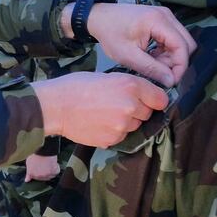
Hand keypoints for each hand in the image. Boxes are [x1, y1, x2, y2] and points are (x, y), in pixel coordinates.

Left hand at [24, 154, 59, 181]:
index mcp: (32, 174)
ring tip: (49, 163)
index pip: (35, 177)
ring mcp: (46, 175)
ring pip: (50, 176)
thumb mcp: (28, 162)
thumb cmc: (36, 154)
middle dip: (44, 172)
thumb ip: (28, 173)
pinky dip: (56, 168)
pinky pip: (56, 172)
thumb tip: (27, 180)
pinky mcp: (53, 172)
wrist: (43, 149)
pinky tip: (54, 163)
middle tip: (44, 164)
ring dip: (50, 171)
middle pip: (43, 177)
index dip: (38, 172)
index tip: (40, 169)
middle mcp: (39, 176)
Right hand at [33, 72, 167, 147]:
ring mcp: (122, 125)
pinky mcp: (113, 139)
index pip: (161, 99)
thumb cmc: (76, 86)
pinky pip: (122, 136)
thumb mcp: (105, 77)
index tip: (148, 100)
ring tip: (105, 114)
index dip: (154, 99)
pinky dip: (114, 131)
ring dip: (126, 122)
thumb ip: (127, 86)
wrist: (55, 107)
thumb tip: (141, 95)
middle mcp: (131, 106)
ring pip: (135, 126)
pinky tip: (99, 123)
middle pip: (148, 113)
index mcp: (130, 86)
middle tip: (117, 104)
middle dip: (137, 110)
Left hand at [61, 2, 195, 86]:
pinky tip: (151, 57)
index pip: (182, 46)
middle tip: (160, 73)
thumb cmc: (110, 34)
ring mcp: (164, 15)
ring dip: (171, 57)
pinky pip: (173, 37)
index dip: (180, 66)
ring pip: (180, 41)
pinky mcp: (161, 18)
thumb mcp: (128, 55)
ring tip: (152, 65)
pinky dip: (166, 50)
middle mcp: (166, 15)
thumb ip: (151, 68)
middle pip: (186, 43)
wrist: (98, 17)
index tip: (171, 82)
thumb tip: (171, 81)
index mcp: (158, 20)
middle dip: (176, 62)